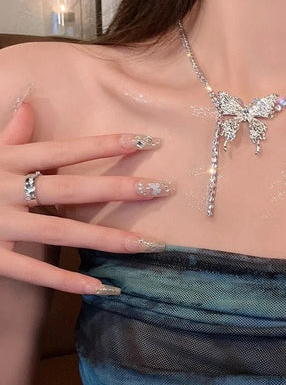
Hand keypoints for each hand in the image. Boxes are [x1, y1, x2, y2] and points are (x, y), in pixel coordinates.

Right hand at [0, 102, 175, 294]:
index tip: (148, 142)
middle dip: (121, 190)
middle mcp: (5, 189)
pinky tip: (102, 286)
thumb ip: (7, 134)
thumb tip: (29, 106)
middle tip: (164, 190)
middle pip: (74, 190)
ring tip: (148, 244)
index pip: (68, 149)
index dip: (108, 145)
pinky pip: (31, 272)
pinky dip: (66, 280)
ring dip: (108, 238)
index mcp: (7, 161)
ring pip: (62, 232)